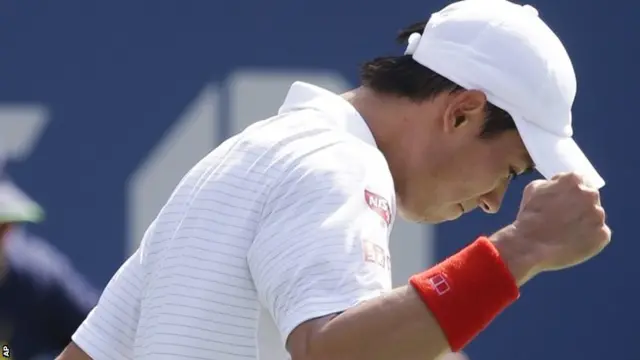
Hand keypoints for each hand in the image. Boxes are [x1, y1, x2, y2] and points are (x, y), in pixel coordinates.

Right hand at [492, 173, 610, 283]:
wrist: (530, 245)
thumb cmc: (529, 215)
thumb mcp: (534, 188)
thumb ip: (553, 183)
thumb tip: (560, 185)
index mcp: (575, 180)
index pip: (582, 181)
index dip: (572, 193)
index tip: (564, 201)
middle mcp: (591, 194)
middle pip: (590, 198)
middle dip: (580, 206)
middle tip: (564, 218)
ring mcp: (599, 215)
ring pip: (594, 217)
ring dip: (584, 222)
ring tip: (566, 233)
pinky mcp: (603, 235)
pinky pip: (598, 235)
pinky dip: (588, 239)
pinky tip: (572, 242)